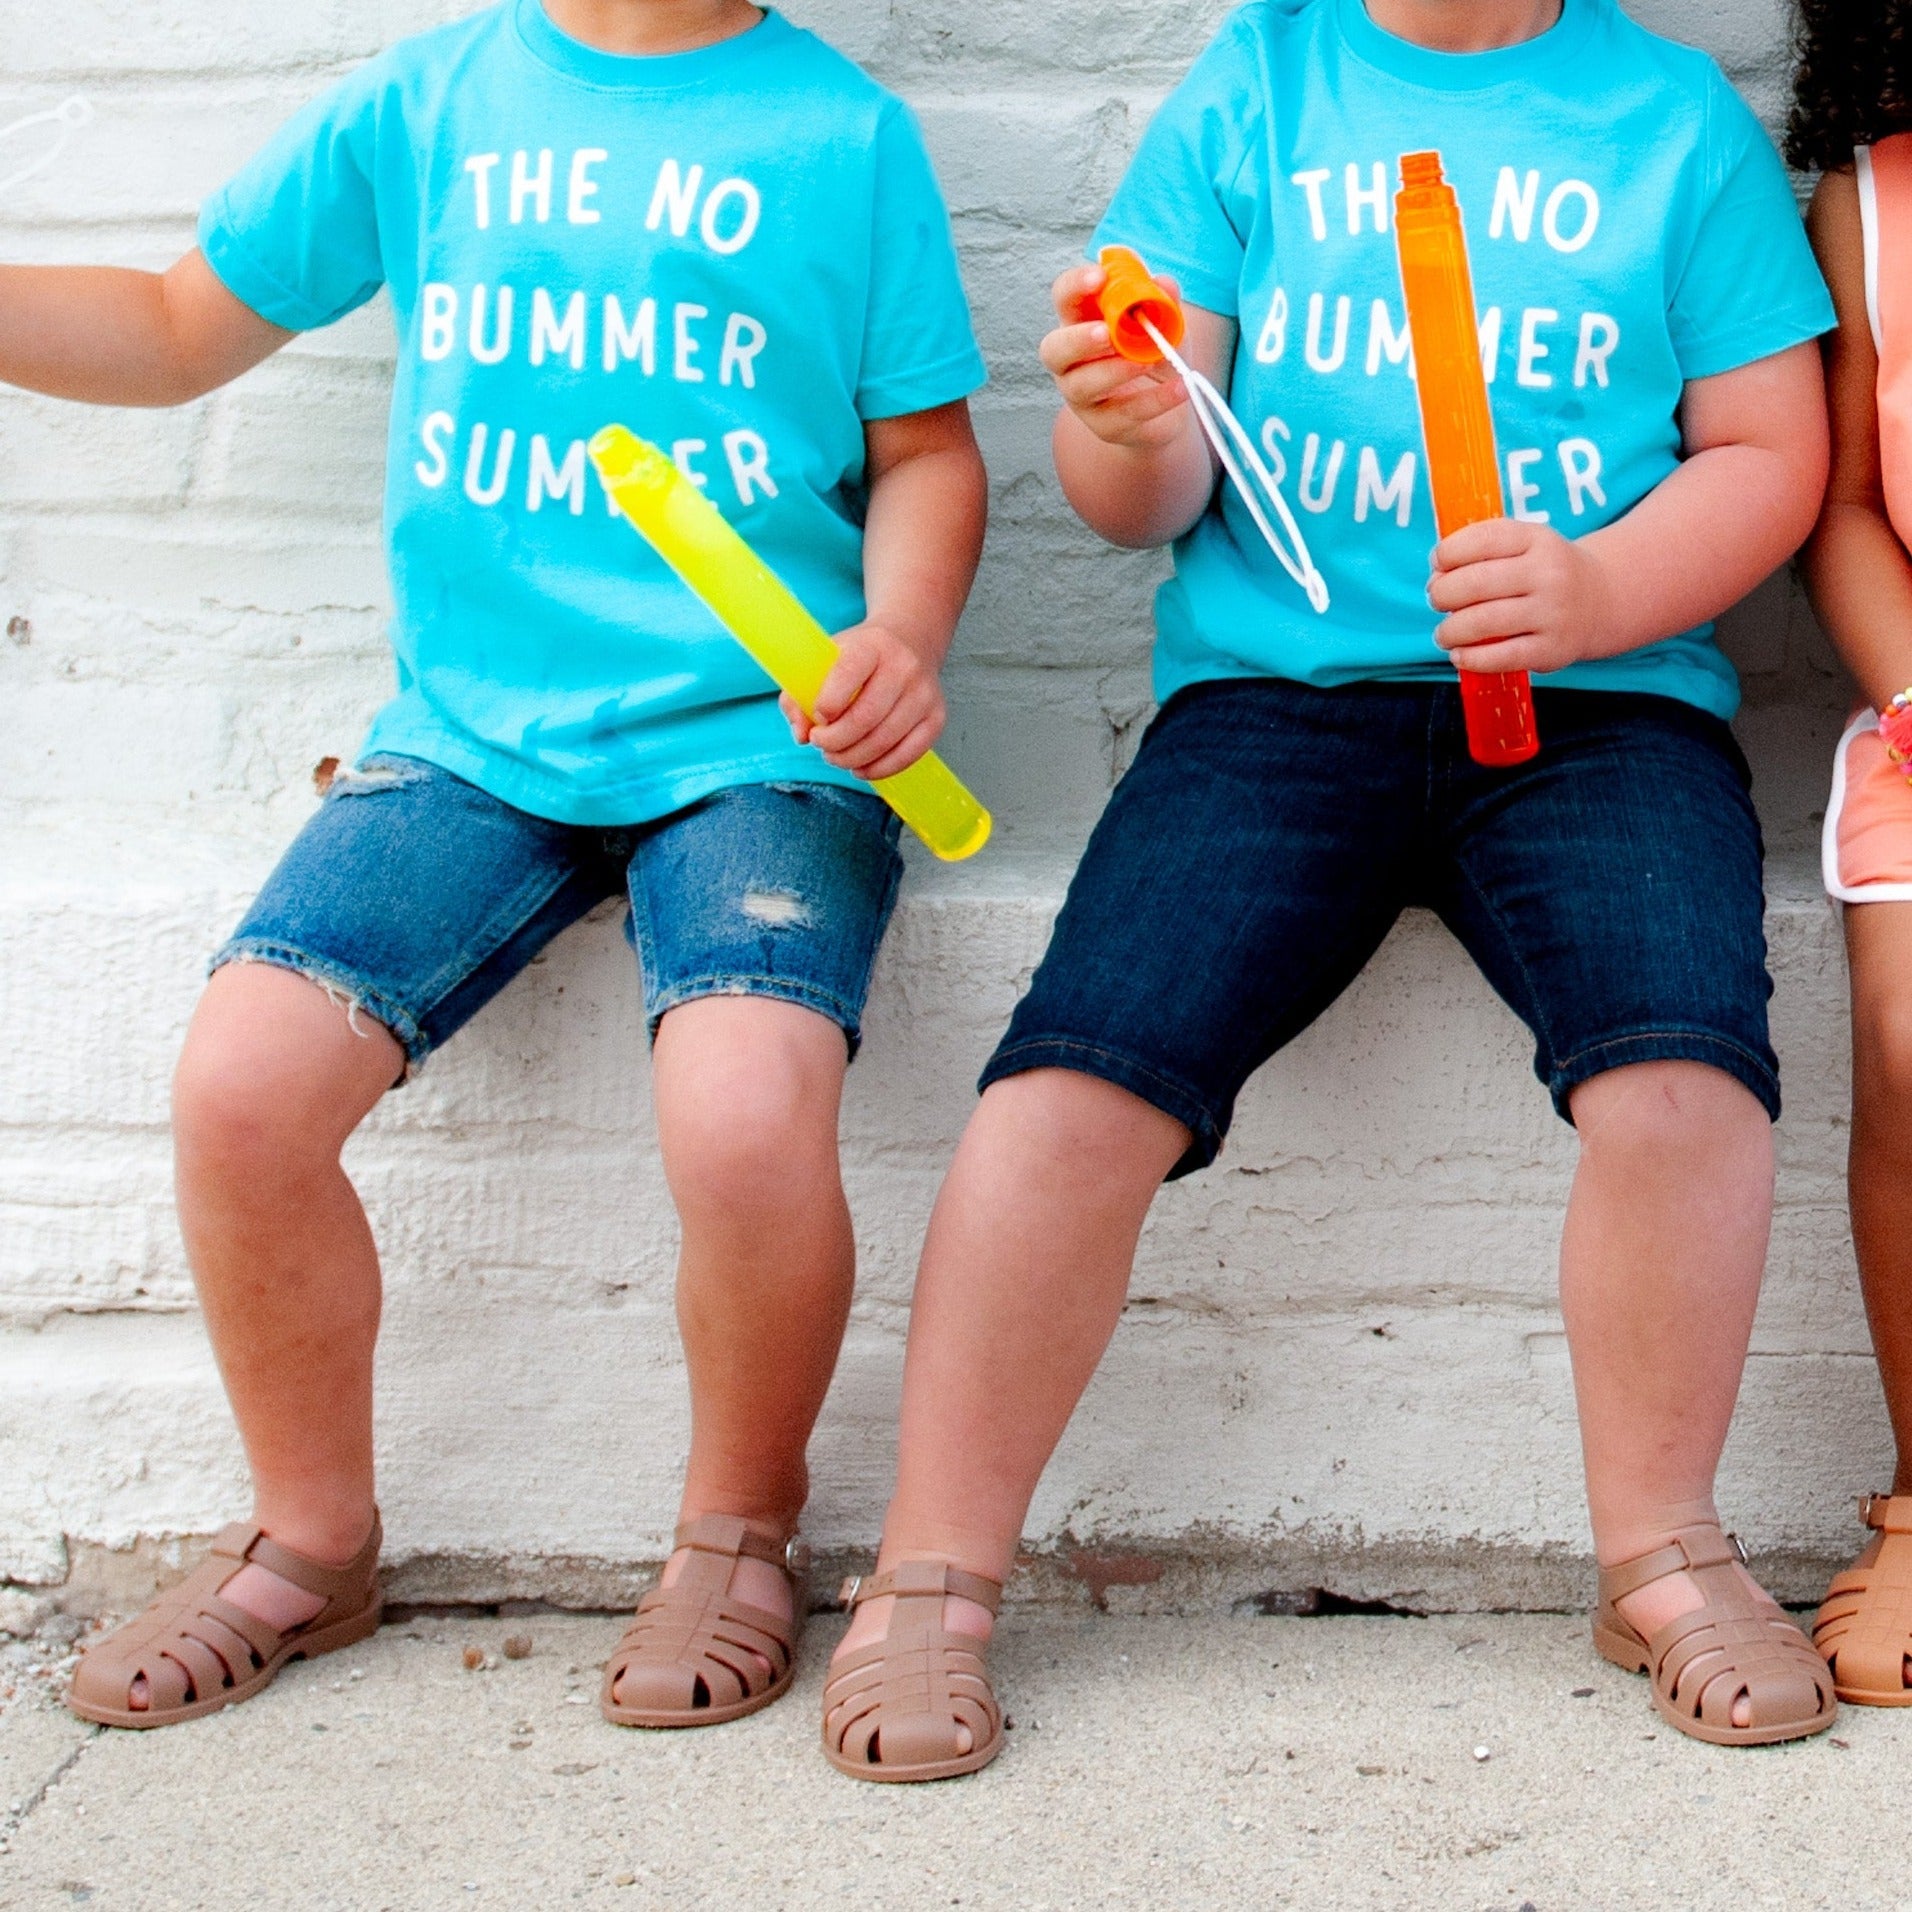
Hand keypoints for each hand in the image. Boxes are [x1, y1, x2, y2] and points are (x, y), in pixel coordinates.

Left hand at [781, 623, 945, 780]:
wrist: (910, 641)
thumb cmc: (859, 656)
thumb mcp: (825, 660)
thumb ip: (800, 696)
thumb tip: (802, 735)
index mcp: (871, 645)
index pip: (846, 677)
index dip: (824, 707)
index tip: (817, 718)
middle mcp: (903, 667)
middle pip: (865, 718)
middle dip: (834, 741)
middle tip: (821, 744)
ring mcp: (924, 694)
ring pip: (884, 741)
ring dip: (852, 759)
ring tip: (836, 756)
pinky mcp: (936, 717)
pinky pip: (907, 755)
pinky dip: (878, 769)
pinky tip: (860, 767)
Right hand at [1040, 263, 1190, 450]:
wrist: (1170, 405)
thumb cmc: (1156, 355)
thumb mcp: (1167, 323)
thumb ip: (1165, 303)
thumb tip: (1164, 283)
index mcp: (1081, 323)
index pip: (1064, 298)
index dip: (1075, 286)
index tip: (1099, 278)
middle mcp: (1072, 361)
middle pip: (1054, 349)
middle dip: (1078, 339)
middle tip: (1107, 333)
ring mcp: (1083, 397)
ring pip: (1081, 386)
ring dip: (1113, 371)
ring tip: (1147, 363)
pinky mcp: (1104, 426)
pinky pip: (1124, 414)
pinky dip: (1155, 400)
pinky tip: (1181, 388)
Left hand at [1428, 519, 1618, 675]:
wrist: (1601, 601)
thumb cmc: (1543, 573)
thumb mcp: (1524, 546)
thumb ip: (1480, 552)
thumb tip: (1436, 579)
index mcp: (1537, 539)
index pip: (1483, 539)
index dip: (1448, 552)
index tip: (1438, 563)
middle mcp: (1548, 573)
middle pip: (1476, 583)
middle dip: (1443, 594)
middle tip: (1437, 600)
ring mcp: (1553, 612)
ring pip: (1483, 621)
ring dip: (1450, 630)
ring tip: (1444, 633)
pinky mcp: (1552, 649)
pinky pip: (1502, 657)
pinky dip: (1471, 658)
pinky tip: (1459, 655)